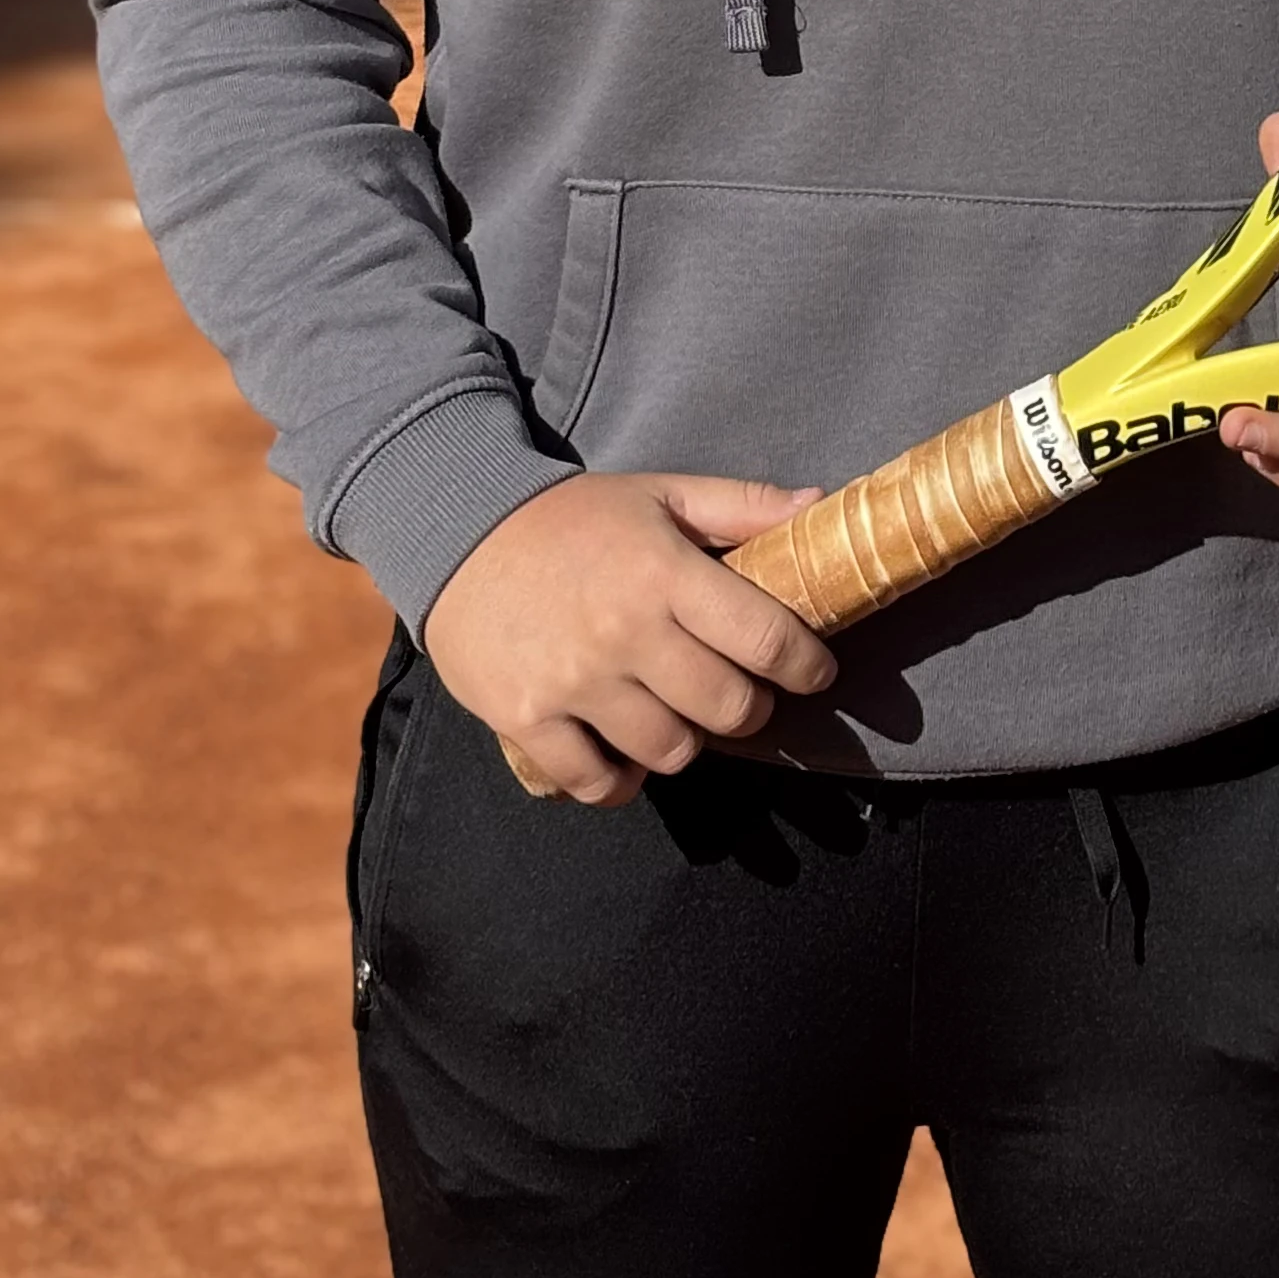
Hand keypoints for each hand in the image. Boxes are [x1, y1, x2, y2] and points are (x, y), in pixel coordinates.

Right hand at [423, 470, 838, 805]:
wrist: (458, 531)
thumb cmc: (574, 517)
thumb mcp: (661, 494)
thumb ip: (743, 504)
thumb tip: (820, 505)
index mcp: (664, 572)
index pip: (763, 638)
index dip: (803, 664)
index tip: (813, 671)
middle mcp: (624, 632)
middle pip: (725, 708)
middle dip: (750, 708)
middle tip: (742, 694)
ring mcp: (574, 682)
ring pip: (669, 752)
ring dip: (687, 742)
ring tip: (679, 714)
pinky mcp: (527, 720)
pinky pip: (596, 784)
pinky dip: (619, 780)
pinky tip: (622, 749)